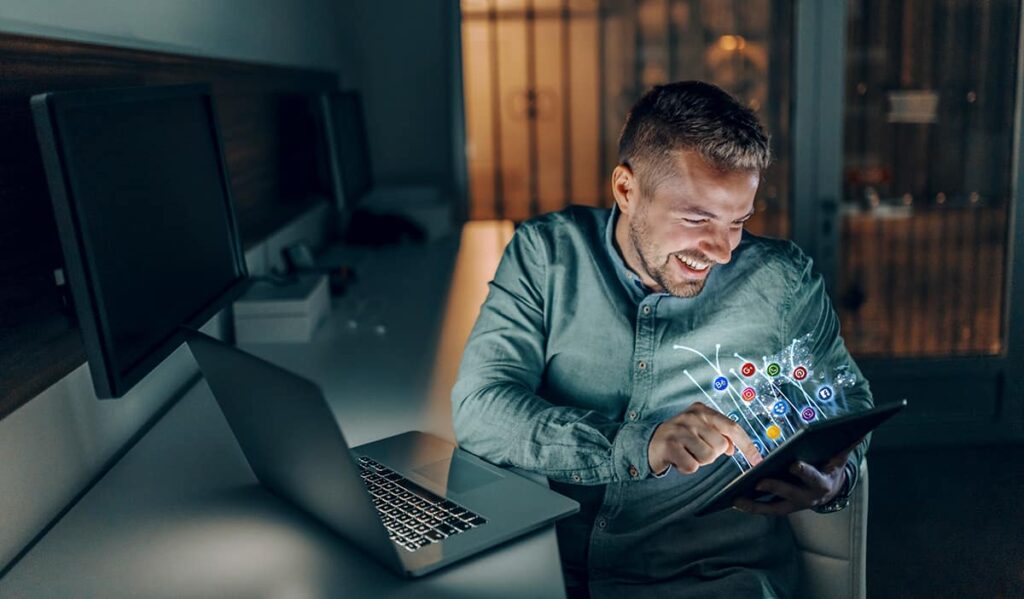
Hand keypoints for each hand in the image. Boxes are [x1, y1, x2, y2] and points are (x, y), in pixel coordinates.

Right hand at [648, 402, 762, 474]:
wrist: (648, 442)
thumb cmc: (680, 438)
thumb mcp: (700, 430)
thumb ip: (719, 435)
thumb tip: (733, 448)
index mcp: (702, 410)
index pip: (733, 427)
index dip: (747, 445)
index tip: (757, 460)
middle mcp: (691, 416)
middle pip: (720, 445)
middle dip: (712, 454)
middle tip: (696, 450)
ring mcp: (679, 429)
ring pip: (707, 457)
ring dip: (699, 461)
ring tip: (687, 453)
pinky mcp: (669, 445)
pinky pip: (692, 466)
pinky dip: (686, 468)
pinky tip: (678, 459)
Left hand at [733, 437, 861, 514]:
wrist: (831, 490)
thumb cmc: (830, 467)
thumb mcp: (839, 456)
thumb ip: (847, 444)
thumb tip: (861, 429)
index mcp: (822, 483)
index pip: (812, 477)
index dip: (804, 471)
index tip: (793, 464)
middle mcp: (808, 498)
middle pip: (790, 493)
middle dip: (775, 487)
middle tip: (758, 481)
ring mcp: (795, 505)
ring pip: (774, 507)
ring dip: (755, 504)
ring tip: (736, 497)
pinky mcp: (784, 508)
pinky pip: (765, 509)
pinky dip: (751, 506)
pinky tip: (734, 500)